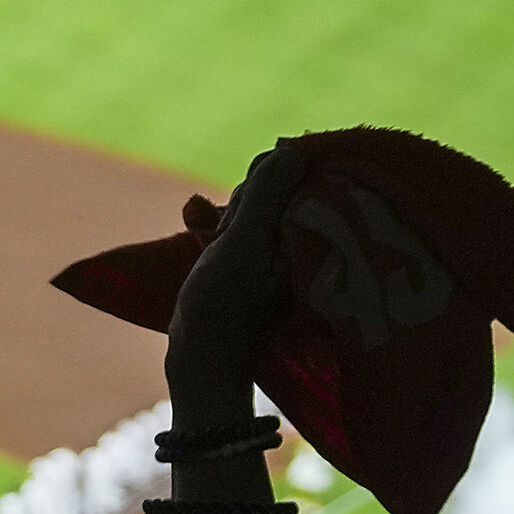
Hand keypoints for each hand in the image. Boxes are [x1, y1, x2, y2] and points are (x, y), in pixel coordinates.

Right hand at [166, 145, 312, 417]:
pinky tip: (200, 228)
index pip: (296, 175)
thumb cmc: (222, 307)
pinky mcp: (261, 264)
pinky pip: (245, 227)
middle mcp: (307, 243)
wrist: (202, 362)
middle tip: (223, 236)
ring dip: (228, 214)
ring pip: (257, 208)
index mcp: (313, 236)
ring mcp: (283, 254)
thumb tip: (292, 151)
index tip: (241, 214)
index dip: (261, 184)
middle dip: (242, 202)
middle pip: (276, 189)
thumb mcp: (242, 245)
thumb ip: (266, 198)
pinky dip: (223, 227)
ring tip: (208, 238)